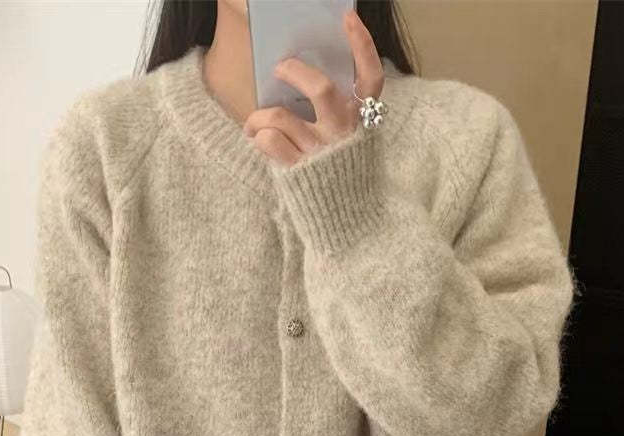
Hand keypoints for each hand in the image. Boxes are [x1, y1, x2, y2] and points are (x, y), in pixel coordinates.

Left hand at [243, 8, 384, 165]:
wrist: (349, 226)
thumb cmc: (345, 180)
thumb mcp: (355, 146)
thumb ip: (340, 118)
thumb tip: (304, 85)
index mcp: (362, 123)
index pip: (370, 78)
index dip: (362, 45)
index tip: (347, 18)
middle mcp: (343, 134)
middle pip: (319, 87)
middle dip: (294, 72)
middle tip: (280, 69)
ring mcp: (320, 152)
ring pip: (281, 116)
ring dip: (260, 115)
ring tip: (254, 122)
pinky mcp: (298, 171)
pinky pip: (269, 142)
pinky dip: (258, 137)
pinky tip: (258, 141)